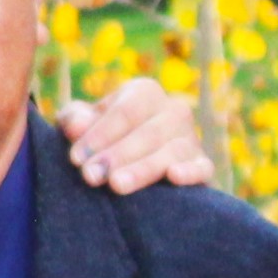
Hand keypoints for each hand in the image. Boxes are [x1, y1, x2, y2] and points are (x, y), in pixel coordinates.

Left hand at [62, 77, 216, 194]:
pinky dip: (191, 172)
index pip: (125, 111)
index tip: (76, 158)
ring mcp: (191, 138)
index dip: (100, 134)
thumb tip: (75, 126)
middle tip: (90, 176)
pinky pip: (202, 168)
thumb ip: (74, 120)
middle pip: (148, 132)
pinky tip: (174, 177)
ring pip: (171, 152)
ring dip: (142, 169)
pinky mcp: (202, 165)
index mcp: (144, 93)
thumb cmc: (100, 138)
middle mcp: (173, 110)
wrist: (127, 162)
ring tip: (116, 185)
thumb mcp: (82, 125)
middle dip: (116, 155)